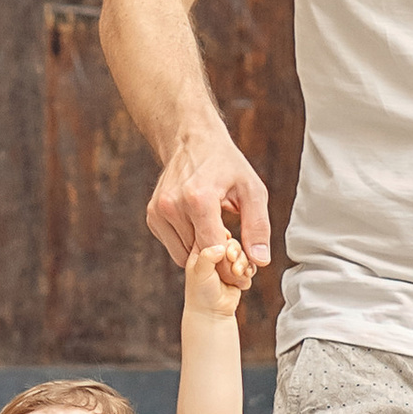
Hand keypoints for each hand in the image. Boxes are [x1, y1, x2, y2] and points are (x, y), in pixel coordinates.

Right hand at [146, 121, 270, 273]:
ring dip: (203, 255)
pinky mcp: (152, 215)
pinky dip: (189, 246)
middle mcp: (173, 205)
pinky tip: (202, 229)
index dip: (230, 267)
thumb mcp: (251, 190)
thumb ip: (257, 226)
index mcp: (198, 199)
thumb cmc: (226, 164)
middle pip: (198, 256)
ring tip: (219, 237)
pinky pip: (174, 246)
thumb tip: (260, 260)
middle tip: (236, 255)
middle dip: (219, 263)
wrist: (193, 141)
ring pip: (184, 255)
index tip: (245, 272)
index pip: (213, 251)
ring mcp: (159, 211)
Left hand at [182, 234, 252, 315]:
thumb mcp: (199, 272)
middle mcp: (215, 252)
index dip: (224, 240)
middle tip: (234, 264)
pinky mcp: (239, 271)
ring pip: (243, 253)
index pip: (215, 232)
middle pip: (232, 242)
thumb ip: (207, 257)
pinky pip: (250, 265)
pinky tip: (241, 281)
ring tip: (237, 275)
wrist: (211, 313)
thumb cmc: (200, 293)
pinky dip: (248, 273)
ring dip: (243, 264)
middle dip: (236, 253)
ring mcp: (228, 262)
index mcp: (201, 248)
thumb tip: (221, 246)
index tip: (226, 251)